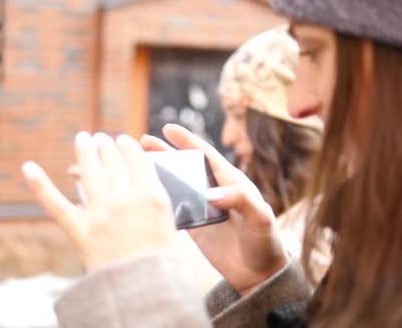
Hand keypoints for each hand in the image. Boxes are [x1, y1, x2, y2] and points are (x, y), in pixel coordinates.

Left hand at [22, 132, 177, 271]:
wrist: (145, 289)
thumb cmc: (162, 256)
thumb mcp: (168, 220)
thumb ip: (153, 194)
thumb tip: (135, 173)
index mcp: (151, 195)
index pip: (136, 158)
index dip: (127, 145)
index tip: (123, 140)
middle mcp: (125, 199)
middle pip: (112, 159)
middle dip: (106, 144)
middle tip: (102, 138)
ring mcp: (100, 214)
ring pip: (88, 170)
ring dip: (85, 149)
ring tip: (83, 138)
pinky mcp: (80, 231)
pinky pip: (55, 204)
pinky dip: (39, 185)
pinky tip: (27, 167)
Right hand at [140, 124, 287, 294]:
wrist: (260, 274)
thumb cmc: (266, 242)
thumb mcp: (260, 218)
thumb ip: (240, 200)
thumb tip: (210, 194)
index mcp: (231, 182)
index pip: (206, 155)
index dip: (187, 140)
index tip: (168, 128)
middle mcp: (215, 191)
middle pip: (185, 166)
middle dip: (165, 152)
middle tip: (143, 141)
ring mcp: (203, 209)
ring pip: (176, 185)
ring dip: (158, 174)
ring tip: (135, 164)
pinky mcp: (195, 227)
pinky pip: (174, 209)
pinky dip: (159, 200)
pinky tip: (142, 196)